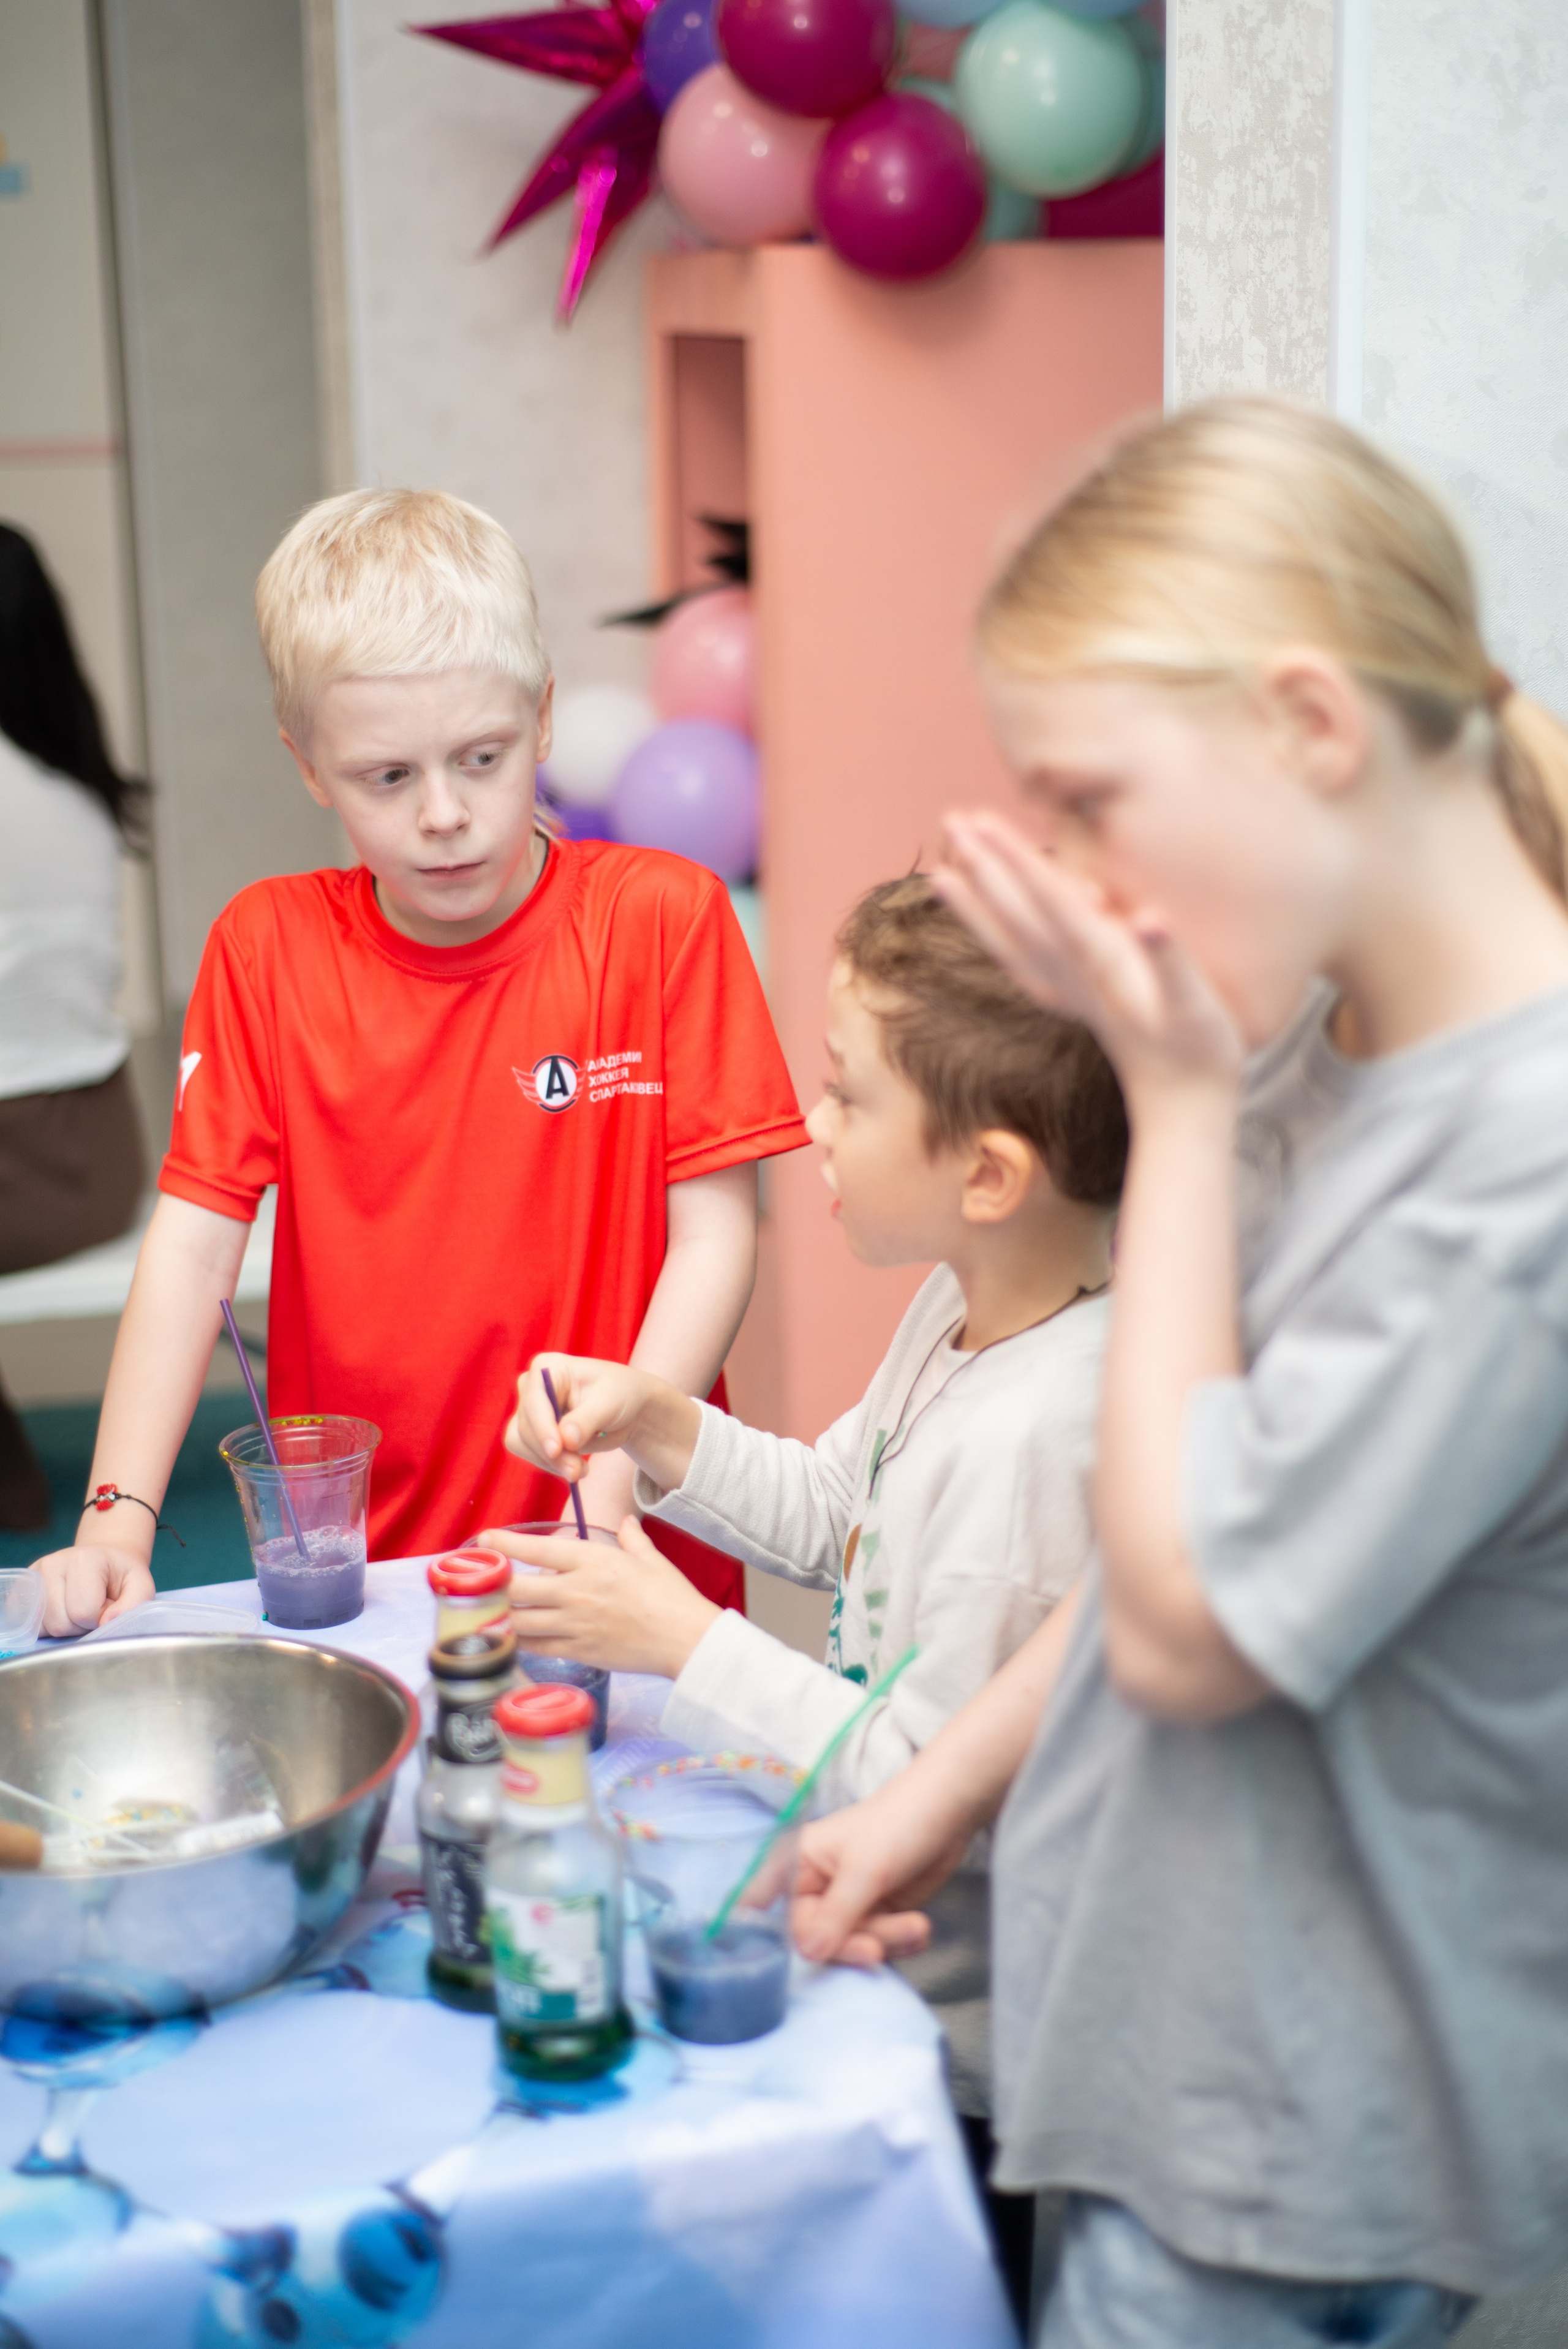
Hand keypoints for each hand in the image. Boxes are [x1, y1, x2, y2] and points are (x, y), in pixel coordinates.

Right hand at [31, 1544, 155, 1636]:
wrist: (103, 1559)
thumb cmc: (121, 1575)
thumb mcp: (140, 1585)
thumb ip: (133, 1605)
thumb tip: (105, 1623)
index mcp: (84, 1559)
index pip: (83, 1612)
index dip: (99, 1618)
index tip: (108, 1605)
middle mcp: (52, 1564)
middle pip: (60, 1623)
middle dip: (82, 1625)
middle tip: (94, 1608)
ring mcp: (34, 1576)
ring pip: (45, 1628)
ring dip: (66, 1627)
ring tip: (80, 1608)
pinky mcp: (23, 1588)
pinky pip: (31, 1625)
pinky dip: (49, 1626)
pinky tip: (63, 1611)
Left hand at [477, 1514, 719, 1679]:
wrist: (686, 1639)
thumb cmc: (671, 1596)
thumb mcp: (650, 1559)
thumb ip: (631, 1538)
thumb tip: (625, 1523)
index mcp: (592, 1561)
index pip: (536, 1550)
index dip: (504, 1545)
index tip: (484, 1539)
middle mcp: (576, 1591)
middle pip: (516, 1588)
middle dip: (492, 1585)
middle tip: (478, 1581)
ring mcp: (574, 1624)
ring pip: (519, 1621)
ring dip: (499, 1616)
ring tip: (484, 1610)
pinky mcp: (578, 1651)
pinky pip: (536, 1646)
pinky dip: (519, 1641)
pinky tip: (509, 1637)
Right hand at [503, 1356, 698, 1494]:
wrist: (626, 1406)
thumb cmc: (619, 1394)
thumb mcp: (610, 1403)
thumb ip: (586, 1420)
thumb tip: (566, 1440)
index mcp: (548, 1366)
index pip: (534, 1402)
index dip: (542, 1428)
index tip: (557, 1450)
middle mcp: (531, 1386)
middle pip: (526, 1426)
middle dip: (551, 1453)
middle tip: (577, 1472)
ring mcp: (528, 1409)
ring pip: (521, 1443)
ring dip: (549, 1462)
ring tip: (581, 1469)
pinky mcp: (531, 1431)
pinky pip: (528, 1453)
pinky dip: (549, 1464)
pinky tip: (573, 1466)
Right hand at [790, 1778, 973, 1967]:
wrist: (947, 1814)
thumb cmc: (897, 1825)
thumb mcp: (865, 1870)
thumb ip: (835, 1914)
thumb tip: (807, 1953)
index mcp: (798, 1865)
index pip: (774, 1909)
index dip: (779, 1934)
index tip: (801, 1952)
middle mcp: (817, 1888)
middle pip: (818, 1939)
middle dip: (853, 1944)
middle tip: (877, 1950)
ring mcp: (848, 1905)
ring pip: (854, 1944)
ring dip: (887, 1940)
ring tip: (918, 1926)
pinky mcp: (876, 1915)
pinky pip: (880, 1945)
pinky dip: (901, 1943)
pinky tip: (919, 1929)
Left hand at [934, 811, 1244, 1104]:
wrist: (1183, 1102)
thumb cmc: (1198, 1047)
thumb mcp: (1194, 1004)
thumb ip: (1170, 961)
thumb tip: (1149, 920)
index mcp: (1101, 960)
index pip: (1049, 900)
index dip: (1017, 860)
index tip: (983, 823)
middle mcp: (1072, 973)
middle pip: (1020, 912)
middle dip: (987, 866)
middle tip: (951, 820)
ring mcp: (1066, 989)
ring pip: (1011, 938)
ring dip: (977, 902)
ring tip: (940, 872)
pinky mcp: (1071, 1001)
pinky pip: (1021, 962)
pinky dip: (995, 938)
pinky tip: (980, 926)